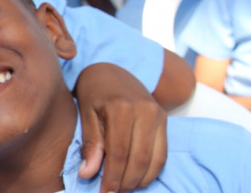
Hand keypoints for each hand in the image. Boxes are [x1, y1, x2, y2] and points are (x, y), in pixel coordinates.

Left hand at [74, 63, 166, 191]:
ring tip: (123, 188)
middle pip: (139, 158)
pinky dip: (151, 170)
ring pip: (154, 158)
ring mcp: (158, 114)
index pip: (119, 152)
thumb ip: (90, 143)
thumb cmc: (93, 92)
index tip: (104, 191)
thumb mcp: (86, 113)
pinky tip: (137, 179)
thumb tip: (87, 173)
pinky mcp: (164, 119)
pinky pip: (162, 153)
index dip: (112, 176)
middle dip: (126, 181)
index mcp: (121, 107)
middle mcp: (145, 110)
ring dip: (140, 180)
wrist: (111, 71)